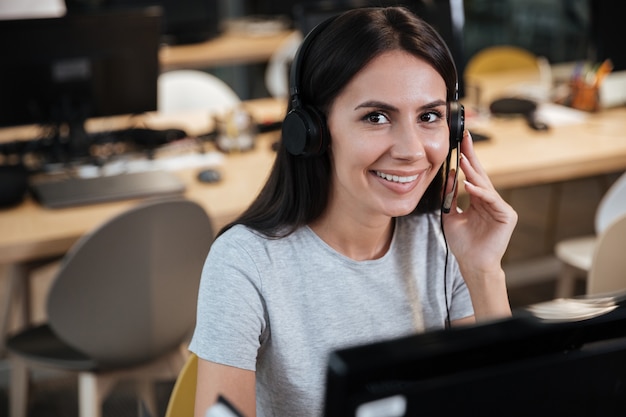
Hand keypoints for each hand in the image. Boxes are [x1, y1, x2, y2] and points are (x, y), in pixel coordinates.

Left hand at [442, 130, 516, 317]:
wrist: (472, 263)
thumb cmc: (463, 243)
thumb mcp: (450, 215)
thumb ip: (450, 197)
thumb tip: (449, 177)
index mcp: (478, 199)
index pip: (472, 174)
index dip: (466, 157)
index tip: (459, 141)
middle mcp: (490, 200)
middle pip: (480, 174)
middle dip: (472, 156)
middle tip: (465, 138)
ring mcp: (500, 207)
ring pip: (486, 185)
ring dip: (474, 172)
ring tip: (464, 160)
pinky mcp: (507, 216)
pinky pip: (492, 200)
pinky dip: (480, 193)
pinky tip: (469, 185)